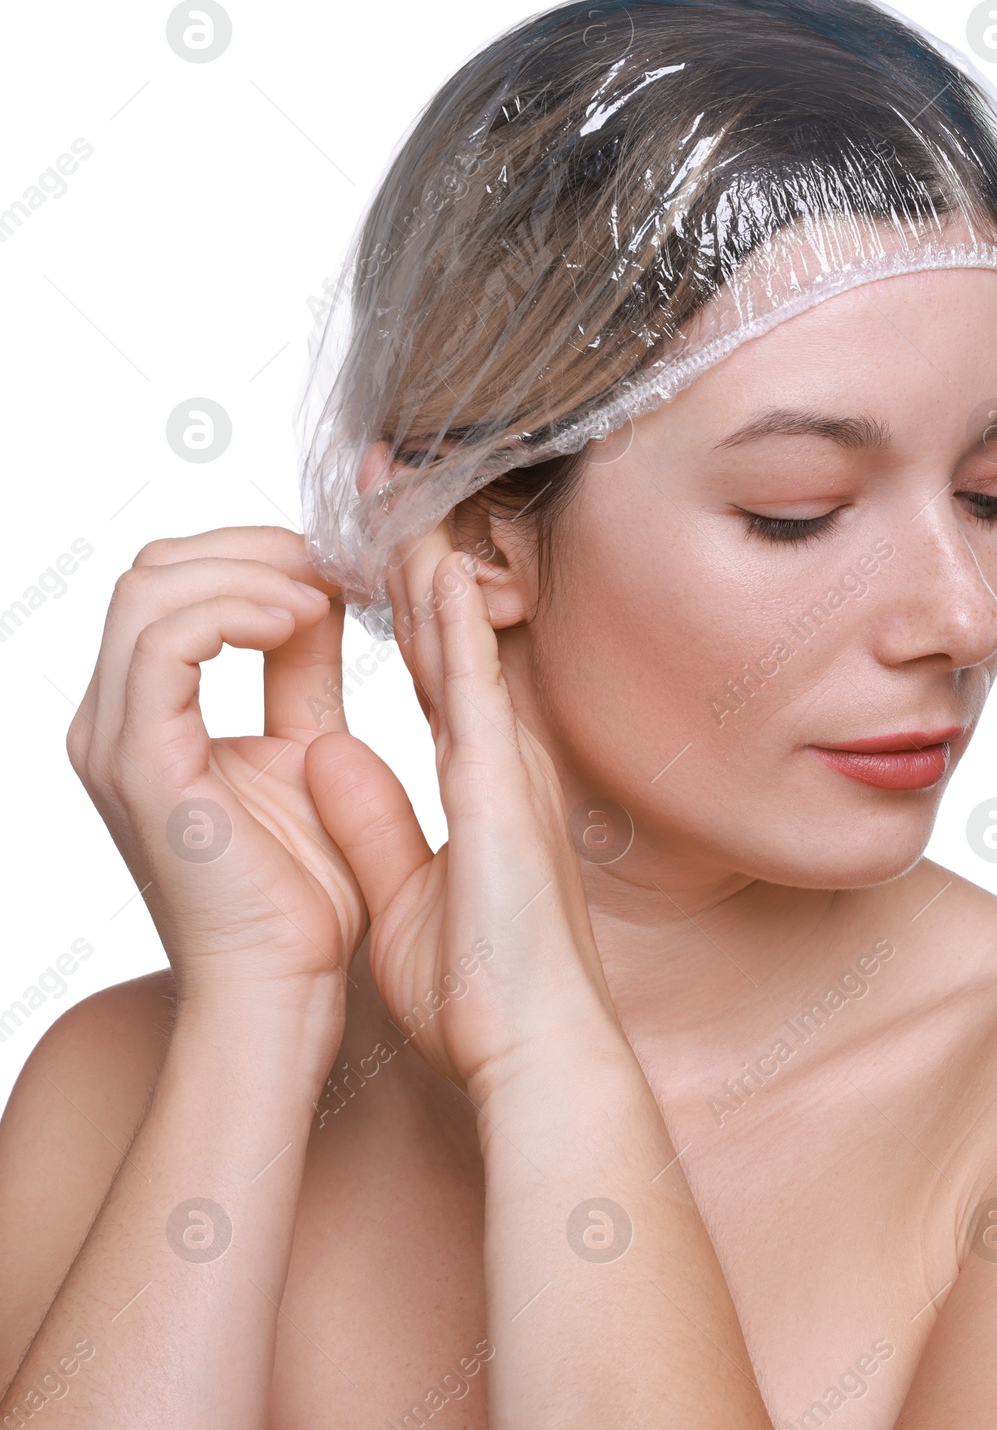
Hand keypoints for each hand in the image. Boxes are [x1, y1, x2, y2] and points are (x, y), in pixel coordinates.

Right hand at [67, 527, 366, 1004]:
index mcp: (148, 715)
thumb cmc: (303, 890)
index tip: (343, 562)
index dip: (261, 555)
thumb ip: (302, 670)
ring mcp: (116, 741)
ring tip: (325, 596)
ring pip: (149, 588)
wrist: (285, 987)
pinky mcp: (141, 764)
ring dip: (250, 572)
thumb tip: (318, 593)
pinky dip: (235, 610)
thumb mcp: (311, 747)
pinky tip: (301, 621)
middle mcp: (114, 721)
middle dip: (253, 547)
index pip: (177, 584)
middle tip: (336, 564)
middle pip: (153, 569)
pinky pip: (164, 642)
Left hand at [305, 523, 611, 1093]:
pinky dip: (454, 623)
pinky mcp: (502, 787)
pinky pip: (473, 687)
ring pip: (463, 643)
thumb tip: (326, 754)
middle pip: (450, 636)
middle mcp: (497, 757)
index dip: (407, 603)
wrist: (530, 1046)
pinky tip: (436, 566)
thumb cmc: (479, 989)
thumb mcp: (399, 892)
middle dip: (418, 556)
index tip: (377, 545)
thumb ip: (370, 820)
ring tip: (404, 495)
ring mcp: (506, 766)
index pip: (433, 668)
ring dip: (430, 565)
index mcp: (476, 779)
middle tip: (391, 485)